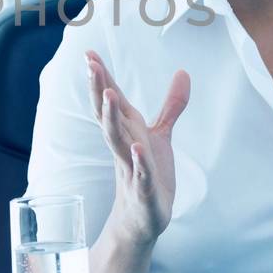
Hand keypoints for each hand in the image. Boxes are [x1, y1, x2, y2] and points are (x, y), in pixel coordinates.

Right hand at [85, 50, 189, 245]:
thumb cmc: (149, 172)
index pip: (111, 100)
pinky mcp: (143, 191)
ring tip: (109, 96)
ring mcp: (131, 168)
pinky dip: (139, 162)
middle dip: (99, 89)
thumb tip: (184, 71)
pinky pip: (140, 175)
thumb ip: (171, 105)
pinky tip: (138, 149)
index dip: (101, 77)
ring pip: (117, 141)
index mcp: (127, 131)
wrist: (142, 220)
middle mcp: (125, 146)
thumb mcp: (161, 135)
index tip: (89, 53)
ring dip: (112, 120)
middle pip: (108, 115)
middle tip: (90, 64)